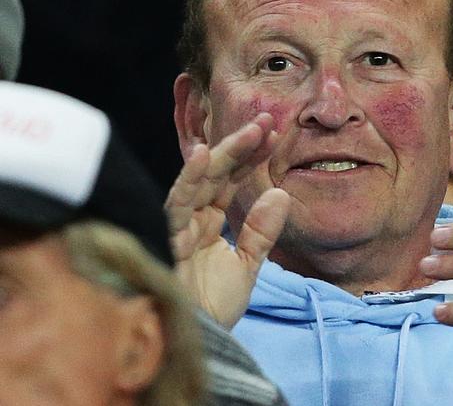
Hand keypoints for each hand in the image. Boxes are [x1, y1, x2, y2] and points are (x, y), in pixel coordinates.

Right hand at [165, 113, 289, 329]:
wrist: (195, 341)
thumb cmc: (212, 307)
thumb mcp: (246, 267)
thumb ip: (261, 231)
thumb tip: (280, 193)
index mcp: (208, 223)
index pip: (230, 181)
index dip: (250, 157)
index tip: (273, 133)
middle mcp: (191, 219)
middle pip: (216, 173)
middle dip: (240, 145)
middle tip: (267, 120)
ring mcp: (177, 226)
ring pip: (199, 181)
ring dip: (223, 153)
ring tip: (252, 130)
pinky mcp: (165, 239)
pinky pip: (175, 204)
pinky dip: (187, 180)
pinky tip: (201, 156)